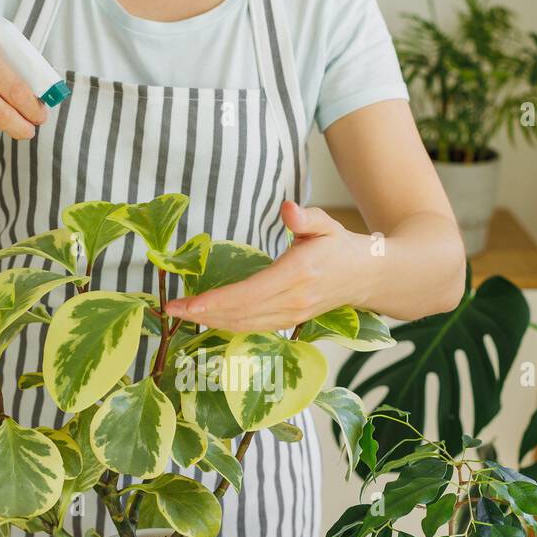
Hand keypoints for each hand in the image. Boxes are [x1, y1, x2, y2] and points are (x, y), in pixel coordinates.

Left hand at [166, 202, 372, 330]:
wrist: (365, 276)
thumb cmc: (340, 246)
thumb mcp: (327, 224)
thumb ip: (306, 217)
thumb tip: (287, 209)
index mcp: (298, 275)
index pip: (249, 294)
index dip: (215, 302)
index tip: (187, 303)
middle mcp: (293, 301)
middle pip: (240, 314)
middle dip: (203, 314)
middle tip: (170, 309)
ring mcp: (291, 316)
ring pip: (244, 325)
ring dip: (211, 322)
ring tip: (181, 314)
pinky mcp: (289, 322)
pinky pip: (252, 328)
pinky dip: (226, 324)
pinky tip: (207, 318)